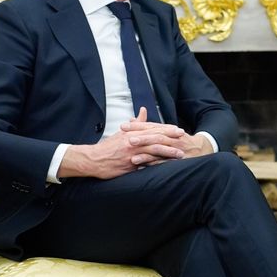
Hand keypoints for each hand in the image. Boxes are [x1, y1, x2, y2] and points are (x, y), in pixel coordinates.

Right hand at [58, 108, 187, 179]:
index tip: (178, 130)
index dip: (167, 129)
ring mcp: (131, 154)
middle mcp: (133, 142)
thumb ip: (137, 123)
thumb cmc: (109, 146)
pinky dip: (156, 164)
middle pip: (155, 138)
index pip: (153, 129)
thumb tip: (143, 110)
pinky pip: (145, 164)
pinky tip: (166, 166)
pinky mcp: (129, 165)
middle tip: (183, 138)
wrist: (93, 159)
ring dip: (168, 152)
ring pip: (153, 151)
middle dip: (171, 138)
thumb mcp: (123, 132)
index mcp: (132, 133)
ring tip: (179, 154)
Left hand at [120, 107, 213, 162]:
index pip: (151, 126)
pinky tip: (144, 168)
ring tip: (132, 157)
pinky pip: (165, 163)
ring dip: (146, 154)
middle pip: (155, 136)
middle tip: (127, 138)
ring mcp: (175, 150)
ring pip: (160, 150)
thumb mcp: (167, 130)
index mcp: (168, 130)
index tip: (123, 126)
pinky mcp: (177, 161)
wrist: (201, 148)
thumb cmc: (180, 140)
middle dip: (141, 137)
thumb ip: (150, 127)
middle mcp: (172, 138)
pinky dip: (154, 165)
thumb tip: (133, 119)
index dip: (137, 126)